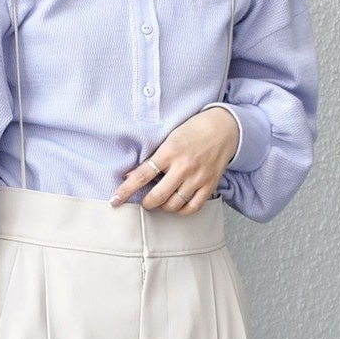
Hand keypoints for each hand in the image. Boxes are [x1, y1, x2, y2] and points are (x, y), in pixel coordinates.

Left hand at [109, 108, 240, 211]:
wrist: (224, 128)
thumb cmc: (194, 131)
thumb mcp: (169, 138)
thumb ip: (152, 159)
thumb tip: (129, 175)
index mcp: (170, 151)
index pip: (142, 175)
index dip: (126, 190)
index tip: (115, 200)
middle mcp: (184, 167)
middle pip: (157, 196)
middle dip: (147, 202)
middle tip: (146, 200)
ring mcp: (198, 178)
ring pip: (174, 205)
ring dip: (164, 206)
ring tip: (163, 198)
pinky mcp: (209, 185)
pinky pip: (192, 207)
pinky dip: (181, 210)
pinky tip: (178, 204)